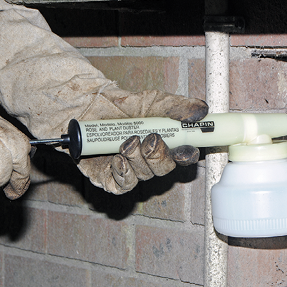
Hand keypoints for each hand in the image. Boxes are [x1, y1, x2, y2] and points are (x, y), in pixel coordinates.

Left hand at [75, 89, 207, 193]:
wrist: (86, 107)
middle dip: (159, 156)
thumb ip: (176, 106)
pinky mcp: (111, 179)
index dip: (187, 155)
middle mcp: (149, 159)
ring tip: (126, 142)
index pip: (183, 155)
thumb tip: (200, 111)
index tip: (185, 149)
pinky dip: (123, 173)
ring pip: (144, 176)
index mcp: (164, 142)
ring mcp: (131, 170)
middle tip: (149, 140)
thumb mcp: (151, 101)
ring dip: (137, 159)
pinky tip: (117, 159)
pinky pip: (124, 185)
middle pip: (164, 169)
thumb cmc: (119, 106)